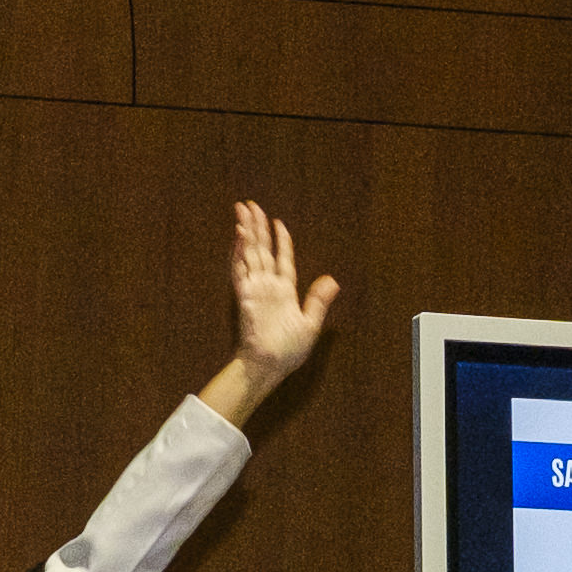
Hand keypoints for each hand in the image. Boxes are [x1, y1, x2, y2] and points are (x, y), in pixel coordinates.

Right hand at [194, 202, 341, 426]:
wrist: (270, 365)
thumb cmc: (288, 352)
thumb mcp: (311, 324)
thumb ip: (319, 300)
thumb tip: (333, 280)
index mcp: (285, 292)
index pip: (283, 259)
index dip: (282, 241)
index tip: (279, 223)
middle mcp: (268, 286)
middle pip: (262, 249)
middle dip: (258, 227)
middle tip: (252, 205)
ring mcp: (255, 289)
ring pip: (250, 253)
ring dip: (247, 231)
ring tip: (243, 210)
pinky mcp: (244, 295)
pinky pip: (240, 268)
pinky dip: (238, 251)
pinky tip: (239, 234)